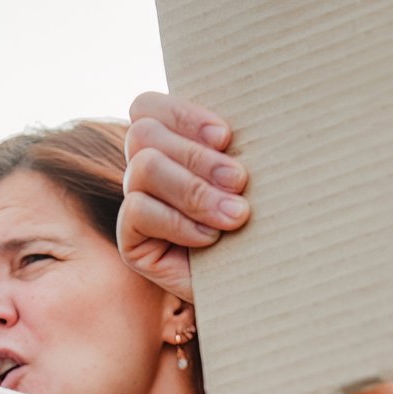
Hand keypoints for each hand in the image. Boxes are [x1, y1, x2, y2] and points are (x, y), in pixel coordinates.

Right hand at [118, 93, 249, 301]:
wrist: (260, 285)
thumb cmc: (260, 224)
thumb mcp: (247, 180)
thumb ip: (230, 150)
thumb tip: (228, 132)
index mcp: (169, 143)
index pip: (147, 107)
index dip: (183, 115)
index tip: (226, 137)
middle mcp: (145, 170)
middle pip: (143, 133)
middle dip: (197, 156)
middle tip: (240, 181)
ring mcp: (135, 204)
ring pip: (144, 168)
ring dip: (194, 190)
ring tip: (235, 215)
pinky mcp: (131, 241)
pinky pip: (140, 211)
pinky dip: (180, 222)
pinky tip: (211, 239)